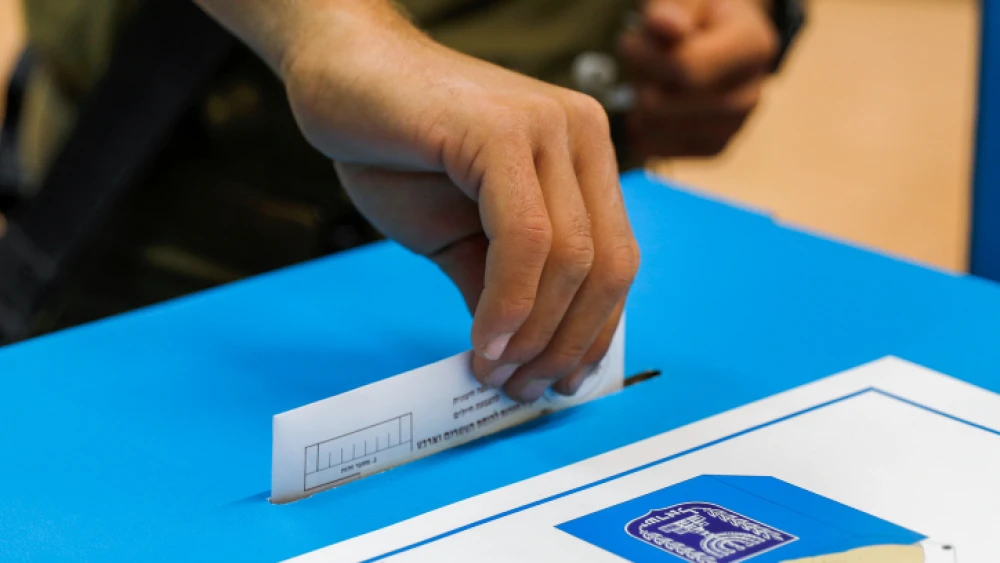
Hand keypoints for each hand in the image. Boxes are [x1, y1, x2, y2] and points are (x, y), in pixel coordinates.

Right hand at [209, 1, 639, 401]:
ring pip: (571, 257)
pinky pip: (525, 237)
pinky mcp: (501, 131)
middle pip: (606, 266)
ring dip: (535, 333)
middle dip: (566, 344)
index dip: (592, 331)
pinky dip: (509, 301)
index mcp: (583, 159)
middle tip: (523, 388)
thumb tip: (524, 358)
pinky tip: (484, 339)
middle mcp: (580, 136)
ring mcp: (546, 127)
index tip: (558, 381)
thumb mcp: (459, 238)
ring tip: (495, 371)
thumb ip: (500, 289)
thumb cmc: (397, 151)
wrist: (339, 77)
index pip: (615, 261)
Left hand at [619, 0, 778, 157]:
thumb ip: (672, 8)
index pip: (686, 69)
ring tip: (648, 80)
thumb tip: (667, 27)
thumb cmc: (699, 15)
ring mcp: (735, 127)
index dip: (645, 58)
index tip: (629, 42)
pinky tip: (649, 105)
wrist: (721, 38)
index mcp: (753, 47)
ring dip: (638, 105)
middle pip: (667, 105)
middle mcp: (750, 94)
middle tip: (637, 61)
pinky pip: (658, 149)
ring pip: (658, 130)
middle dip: (640, 81)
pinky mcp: (714, 148)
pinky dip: (642, 128)